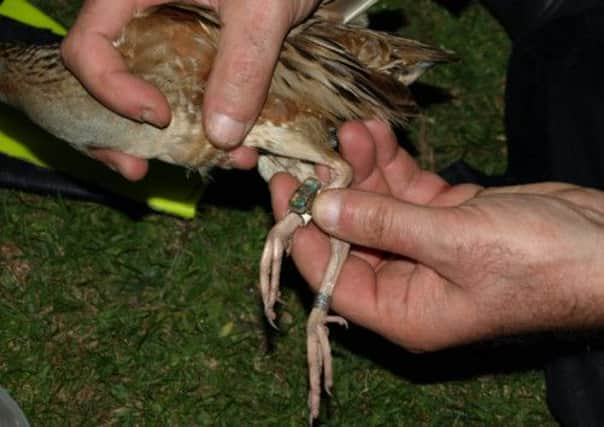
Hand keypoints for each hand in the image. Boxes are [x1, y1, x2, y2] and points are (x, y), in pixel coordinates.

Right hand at [61, 0, 318, 177]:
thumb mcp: (261, 10)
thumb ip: (243, 66)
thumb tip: (221, 136)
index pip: (90, 46)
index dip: (112, 90)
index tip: (158, 117)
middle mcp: (144, 19)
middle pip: (110, 82)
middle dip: (124, 133)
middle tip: (139, 169)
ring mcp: (171, 39)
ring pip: (154, 97)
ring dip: (177, 139)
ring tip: (216, 164)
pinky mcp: (199, 55)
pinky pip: (190, 97)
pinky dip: (209, 127)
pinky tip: (240, 148)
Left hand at [269, 120, 603, 351]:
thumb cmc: (539, 263)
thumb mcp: (453, 241)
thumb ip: (383, 223)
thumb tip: (322, 208)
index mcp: (402, 312)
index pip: (329, 278)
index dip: (302, 233)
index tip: (285, 189)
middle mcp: (406, 284)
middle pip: (348, 237)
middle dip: (334, 191)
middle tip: (316, 150)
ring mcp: (424, 248)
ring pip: (376, 207)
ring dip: (362, 170)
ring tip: (353, 130)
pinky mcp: (444, 218)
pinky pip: (404, 192)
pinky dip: (391, 165)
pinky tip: (378, 135)